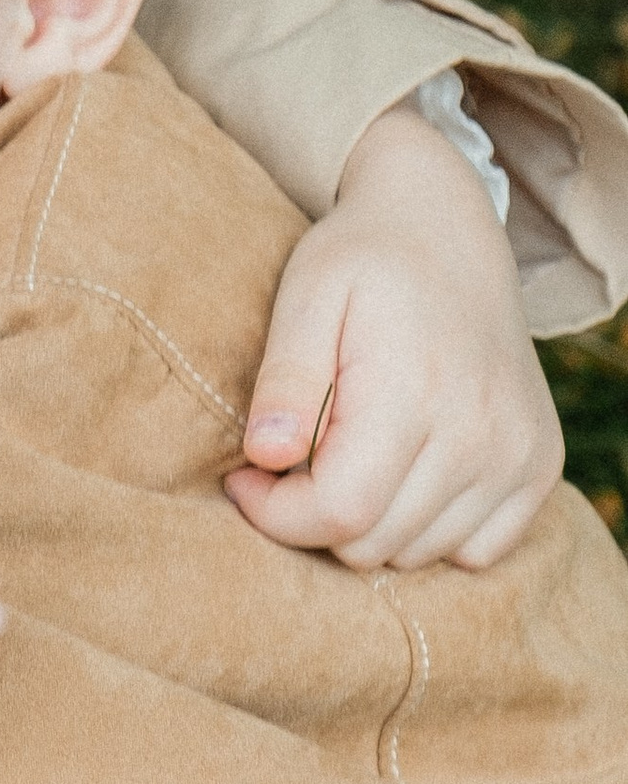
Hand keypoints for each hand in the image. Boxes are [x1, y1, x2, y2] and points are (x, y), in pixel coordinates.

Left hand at [225, 101, 559, 571]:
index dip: (275, 513)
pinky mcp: (538, 466)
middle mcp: (480, 436)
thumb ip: (287, 379)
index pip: (340, 513)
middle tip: (290, 459)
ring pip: (418, 553)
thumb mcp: (307, 296)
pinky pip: (476, 551)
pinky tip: (402, 471)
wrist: (447, 230)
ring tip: (345, 454)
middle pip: (374, 544)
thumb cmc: (362, 261)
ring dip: (369, 523)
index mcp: (413, 394)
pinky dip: (430, 530)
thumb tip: (265, 455)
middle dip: (312, 516)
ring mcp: (517, 455)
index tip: (245, 474)